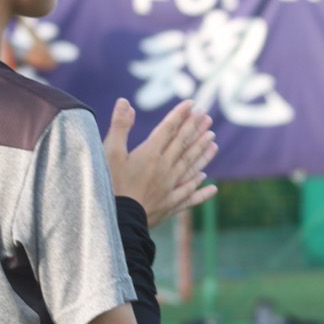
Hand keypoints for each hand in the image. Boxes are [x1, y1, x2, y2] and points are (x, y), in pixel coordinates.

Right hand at [103, 98, 217, 227]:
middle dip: (195, 129)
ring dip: (203, 152)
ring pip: (191, 166)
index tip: (192, 104)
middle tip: (207, 116)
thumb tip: (125, 102)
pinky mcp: (170, 204)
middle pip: (183, 144)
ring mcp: (170, 187)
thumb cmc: (110, 185)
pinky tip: (210, 184)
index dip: (180, 115)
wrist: (119, 221)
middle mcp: (165, 168)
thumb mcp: (110, 153)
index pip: (169, 129)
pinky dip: (201, 190)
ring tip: (213, 140)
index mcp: (150, 154)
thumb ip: (120, 127)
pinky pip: (190, 195)